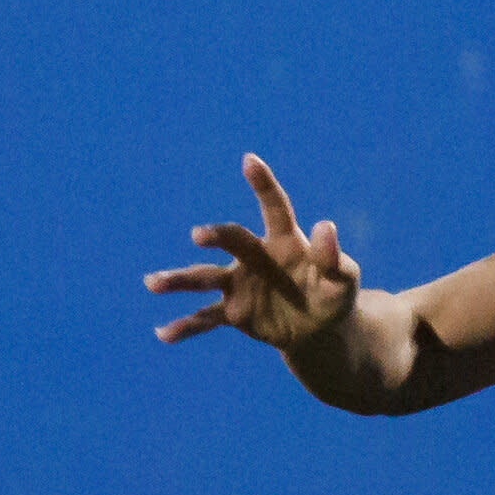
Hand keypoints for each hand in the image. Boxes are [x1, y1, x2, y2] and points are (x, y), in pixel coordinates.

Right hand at [144, 154, 361, 351]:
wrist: (317, 331)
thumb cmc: (330, 297)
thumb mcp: (342, 283)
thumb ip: (334, 259)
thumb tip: (325, 226)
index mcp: (284, 241)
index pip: (275, 208)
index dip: (263, 185)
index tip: (250, 160)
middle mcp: (255, 256)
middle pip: (232, 240)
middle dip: (216, 236)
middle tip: (199, 237)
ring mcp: (239, 283)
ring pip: (204, 277)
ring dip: (179, 280)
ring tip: (152, 283)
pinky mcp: (232, 311)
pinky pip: (205, 317)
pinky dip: (185, 326)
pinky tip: (163, 334)